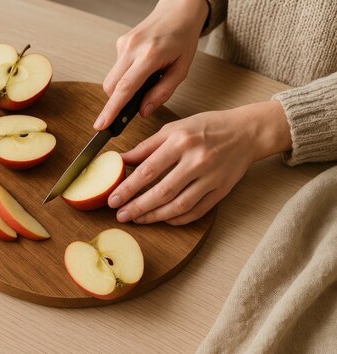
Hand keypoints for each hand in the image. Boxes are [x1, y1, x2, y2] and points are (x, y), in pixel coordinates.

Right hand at [94, 0, 208, 129]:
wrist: (178, 10)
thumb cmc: (183, 39)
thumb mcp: (181, 70)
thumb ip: (162, 93)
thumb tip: (143, 112)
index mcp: (150, 55)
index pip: (125, 88)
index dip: (112, 109)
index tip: (101, 124)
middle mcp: (132, 48)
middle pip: (111, 86)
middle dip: (116, 102)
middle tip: (130, 109)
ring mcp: (123, 44)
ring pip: (111, 79)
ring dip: (122, 89)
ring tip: (143, 82)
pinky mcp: (120, 43)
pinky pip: (116, 69)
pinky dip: (125, 76)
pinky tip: (141, 69)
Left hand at [108, 101, 291, 224]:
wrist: (247, 132)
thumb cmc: (206, 128)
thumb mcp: (174, 128)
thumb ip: (146, 146)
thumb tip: (120, 160)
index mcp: (181, 141)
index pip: (149, 169)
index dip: (128, 187)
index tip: (113, 199)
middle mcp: (197, 160)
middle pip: (162, 191)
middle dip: (138, 207)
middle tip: (120, 215)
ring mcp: (211, 178)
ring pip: (179, 205)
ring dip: (155, 216)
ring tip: (137, 219)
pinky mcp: (222, 190)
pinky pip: (197, 211)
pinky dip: (178, 219)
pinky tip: (163, 219)